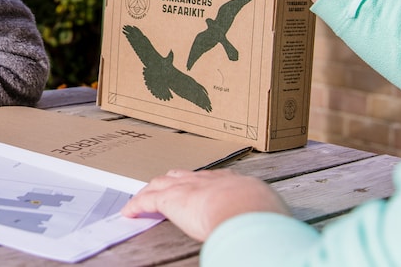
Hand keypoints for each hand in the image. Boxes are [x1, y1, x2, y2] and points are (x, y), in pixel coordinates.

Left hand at [121, 169, 290, 240]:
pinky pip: (147, 201)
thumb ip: (264, 212)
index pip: (212, 179)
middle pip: (183, 175)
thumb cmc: (262, 213)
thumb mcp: (268, 209)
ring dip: (152, 191)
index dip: (202, 184)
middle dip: (173, 181)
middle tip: (166, 187)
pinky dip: (136, 205)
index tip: (199, 188)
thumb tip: (272, 225)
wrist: (245, 209)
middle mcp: (207, 179)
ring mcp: (188, 187)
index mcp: (232, 181)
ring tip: (144, 198)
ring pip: (162, 183)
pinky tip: (129, 212)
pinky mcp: (170, 200)